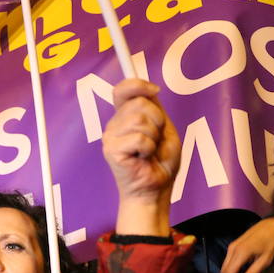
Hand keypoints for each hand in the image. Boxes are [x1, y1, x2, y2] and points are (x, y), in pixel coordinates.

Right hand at [103, 79, 180, 236]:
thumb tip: (150, 89)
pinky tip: (142, 158)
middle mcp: (114, 124)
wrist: (155, 188)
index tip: (154, 91)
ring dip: (153, 137)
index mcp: (124, 116)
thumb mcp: (163, 128)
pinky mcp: (111, 150)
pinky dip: (148, 149)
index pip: (122, 89)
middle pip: (139, 104)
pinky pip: (139, 139)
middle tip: (155, 140)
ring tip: (148, 150)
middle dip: (157, 121)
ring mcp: (110, 137)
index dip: (137, 84)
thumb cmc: (159, 161)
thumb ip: (154, 108)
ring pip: (140, 120)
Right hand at [221, 217, 273, 272]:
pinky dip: (230, 268)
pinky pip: (227, 260)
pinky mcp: (233, 245)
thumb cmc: (271, 242)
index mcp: (241, 253)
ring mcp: (231, 246)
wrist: (272, 225)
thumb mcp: (265, 260)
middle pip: (223, 270)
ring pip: (224, 265)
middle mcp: (232, 249)